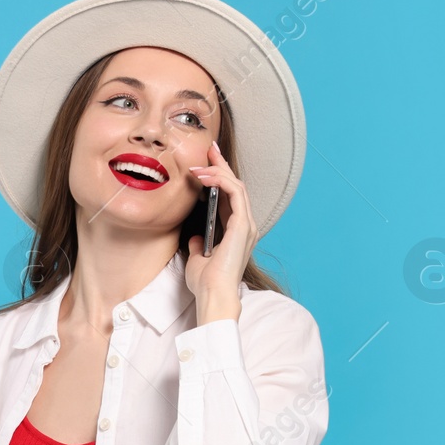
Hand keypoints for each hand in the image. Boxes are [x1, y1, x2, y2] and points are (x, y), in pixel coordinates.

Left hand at [185, 140, 255, 324]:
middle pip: (235, 186)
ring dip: (219, 170)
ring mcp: (246, 225)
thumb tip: (197, 236)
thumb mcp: (199, 258)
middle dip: (221, 165)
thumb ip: (201, 244)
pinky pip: (235, 193)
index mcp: (236, 231)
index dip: (220, 177)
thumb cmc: (206, 282)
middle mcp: (245, 226)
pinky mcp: (242, 225)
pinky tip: (205, 175)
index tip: (207, 162)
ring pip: (236, 186)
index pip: (230, 197)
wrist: (213, 295)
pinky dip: (220, 181)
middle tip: (209, 148)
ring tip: (203, 159)